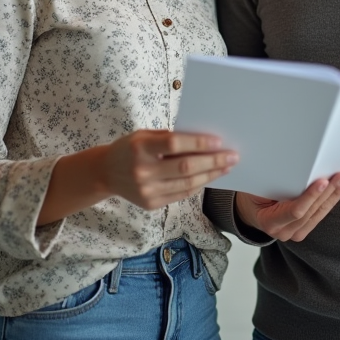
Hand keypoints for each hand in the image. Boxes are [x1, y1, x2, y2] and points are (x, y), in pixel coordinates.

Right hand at [105, 130, 237, 210]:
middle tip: (233, 156)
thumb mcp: (143, 135)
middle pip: (186, 167)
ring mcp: (147, 191)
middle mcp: (143, 171)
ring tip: (226, 167)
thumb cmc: (129, 148)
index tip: (219, 141)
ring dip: (211, 175)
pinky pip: (181, 195)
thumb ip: (169, 137)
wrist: (106, 173)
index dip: (199, 142)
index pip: (175, 144)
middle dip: (213, 161)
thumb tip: (204, 141)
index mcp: (140, 148)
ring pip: (187, 184)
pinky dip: (198, 185)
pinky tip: (210, 177)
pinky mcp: (151, 204)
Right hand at [234, 173, 339, 241]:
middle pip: (311, 212)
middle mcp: (284, 232)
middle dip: (327, 193)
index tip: (322, 182)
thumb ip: (274, 183)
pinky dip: (331, 200)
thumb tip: (296, 168)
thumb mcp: (257, 187)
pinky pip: (320, 214)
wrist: (252, 210)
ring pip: (319, 213)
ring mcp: (296, 233)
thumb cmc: (253, 195)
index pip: (295, 211)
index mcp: (269, 222)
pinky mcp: (305, 228)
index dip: (310, 197)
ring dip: (333, 196)